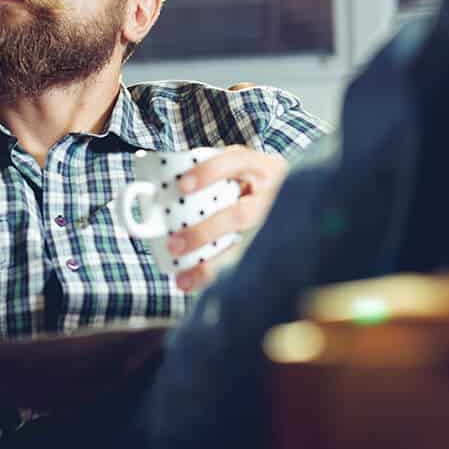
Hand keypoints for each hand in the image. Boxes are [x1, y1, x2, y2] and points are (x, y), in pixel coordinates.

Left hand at [167, 146, 288, 292]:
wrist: (302, 197)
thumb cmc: (254, 182)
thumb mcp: (239, 169)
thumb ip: (208, 173)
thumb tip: (146, 192)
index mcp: (262, 167)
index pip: (237, 162)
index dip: (210, 172)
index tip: (181, 186)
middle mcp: (276, 195)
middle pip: (242, 217)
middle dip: (205, 232)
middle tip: (173, 244)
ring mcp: (279, 223)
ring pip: (247, 249)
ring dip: (212, 266)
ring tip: (183, 279)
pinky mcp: (277, 245)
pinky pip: (249, 265)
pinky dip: (221, 277)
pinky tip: (196, 286)